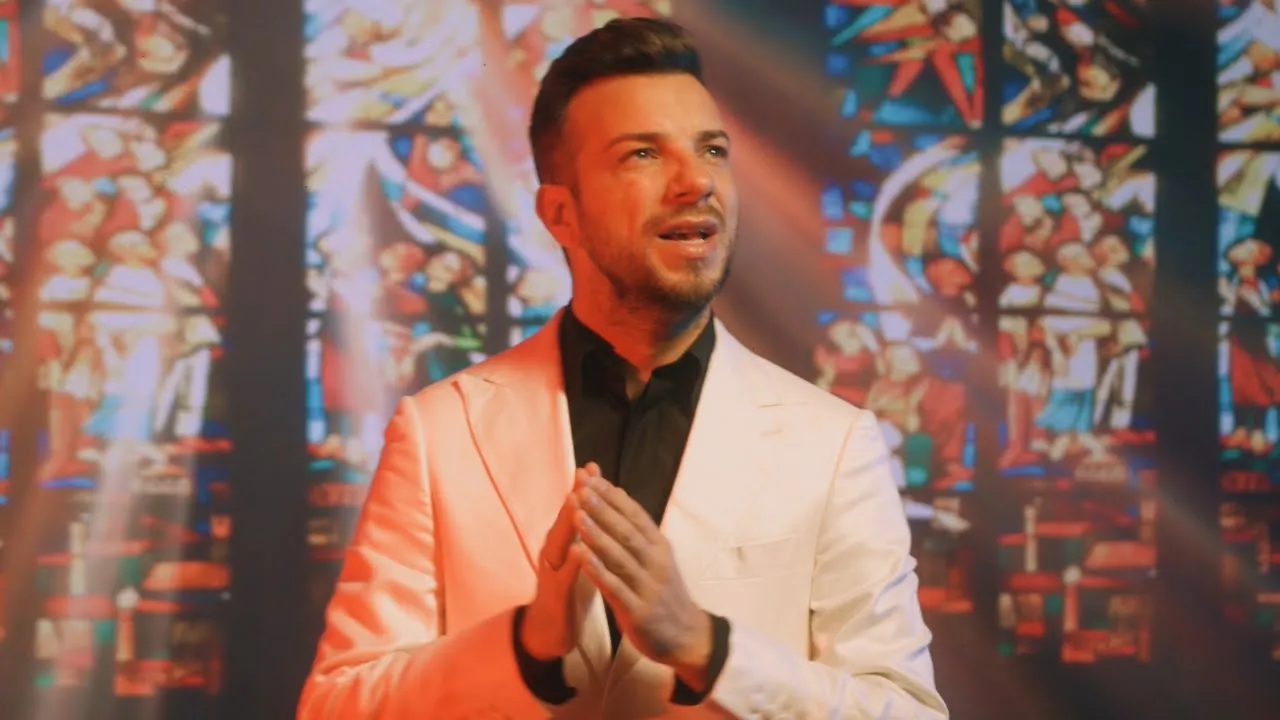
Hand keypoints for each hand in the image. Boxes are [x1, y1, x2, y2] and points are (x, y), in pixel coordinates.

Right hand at [519, 469, 592, 660]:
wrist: (550, 631)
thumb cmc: (569, 591)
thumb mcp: (578, 557)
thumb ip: (586, 534)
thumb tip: (597, 506)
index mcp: (563, 543)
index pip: (574, 511)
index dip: (584, 489)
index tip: (594, 465)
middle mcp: (554, 552)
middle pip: (565, 519)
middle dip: (575, 495)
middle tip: (583, 472)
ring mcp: (552, 572)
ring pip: (560, 542)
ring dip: (569, 522)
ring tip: (578, 500)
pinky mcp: (556, 594)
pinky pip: (563, 576)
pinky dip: (572, 563)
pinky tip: (579, 550)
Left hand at [572, 468, 712, 688]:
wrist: (687, 636)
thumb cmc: (665, 593)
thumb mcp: (657, 558)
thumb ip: (637, 530)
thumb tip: (616, 493)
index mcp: (659, 546)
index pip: (634, 514)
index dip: (611, 495)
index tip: (590, 476)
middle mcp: (656, 562)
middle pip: (626, 530)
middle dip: (602, 508)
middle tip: (580, 486)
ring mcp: (648, 586)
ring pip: (620, 555)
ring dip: (597, 534)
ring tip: (576, 515)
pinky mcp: (638, 611)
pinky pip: (615, 587)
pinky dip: (597, 570)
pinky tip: (581, 556)